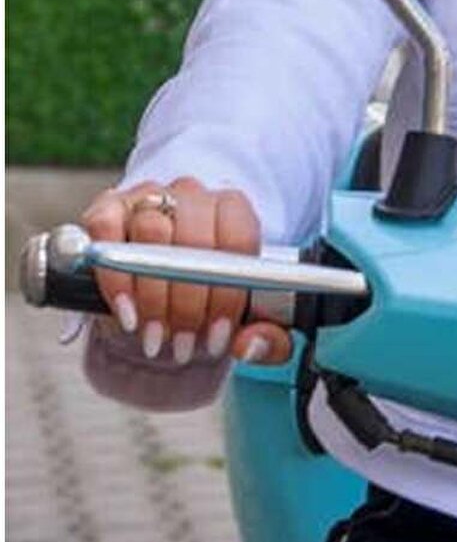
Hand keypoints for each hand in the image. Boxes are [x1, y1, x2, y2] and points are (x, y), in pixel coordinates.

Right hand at [80, 176, 290, 367]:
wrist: (159, 289)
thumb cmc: (208, 299)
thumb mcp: (246, 320)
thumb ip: (267, 338)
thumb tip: (250, 345)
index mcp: (233, 209)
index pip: (239, 238)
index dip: (229, 293)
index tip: (218, 335)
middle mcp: (192, 195)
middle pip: (194, 238)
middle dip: (189, 304)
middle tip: (184, 345)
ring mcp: (147, 197)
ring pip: (151, 232)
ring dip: (153, 296)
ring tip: (156, 338)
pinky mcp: (107, 208)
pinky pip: (106, 231)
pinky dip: (114, 277)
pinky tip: (127, 313)